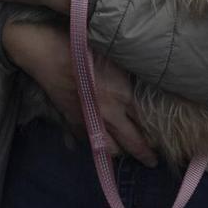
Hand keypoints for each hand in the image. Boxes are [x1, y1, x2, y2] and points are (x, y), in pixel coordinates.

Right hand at [2, 20, 157, 165]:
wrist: (44, 52)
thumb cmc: (79, 45)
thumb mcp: (113, 54)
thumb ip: (129, 70)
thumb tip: (144, 77)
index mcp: (121, 95)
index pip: (144, 122)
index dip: (155, 132)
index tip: (163, 138)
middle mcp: (107, 113)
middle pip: (130, 142)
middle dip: (143, 154)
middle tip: (152, 161)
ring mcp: (87, 119)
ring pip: (108, 147)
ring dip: (119, 151)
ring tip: (127, 152)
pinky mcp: (71, 119)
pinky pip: (87, 139)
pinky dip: (95, 143)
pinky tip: (100, 141)